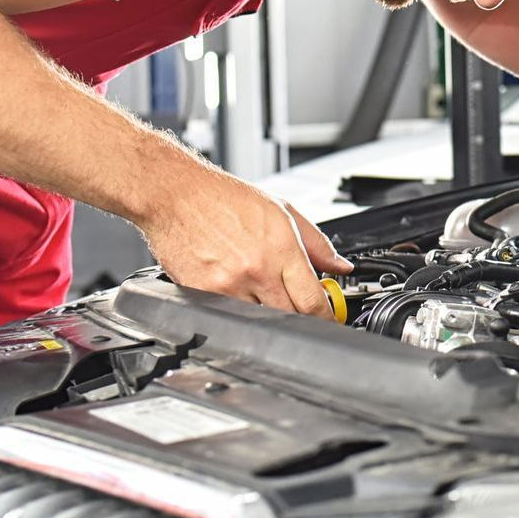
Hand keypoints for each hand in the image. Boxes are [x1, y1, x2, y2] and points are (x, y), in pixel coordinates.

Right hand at [137, 163, 352, 316]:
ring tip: (265, 294)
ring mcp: (229, 286)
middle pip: (291, 317)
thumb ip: (317, 242)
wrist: (177, 195)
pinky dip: (240, 312)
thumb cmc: (225, 198)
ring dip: (271, 315)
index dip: (328, 317)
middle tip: (300, 307)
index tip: (330, 319)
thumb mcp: (282, 210)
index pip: (314, 301)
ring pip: (262, 322)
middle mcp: (257, 270)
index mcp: (282, 248)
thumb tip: (341, 267)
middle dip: (302, 318)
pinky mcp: (203, 295)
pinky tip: (238, 291)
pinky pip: (231, 317)